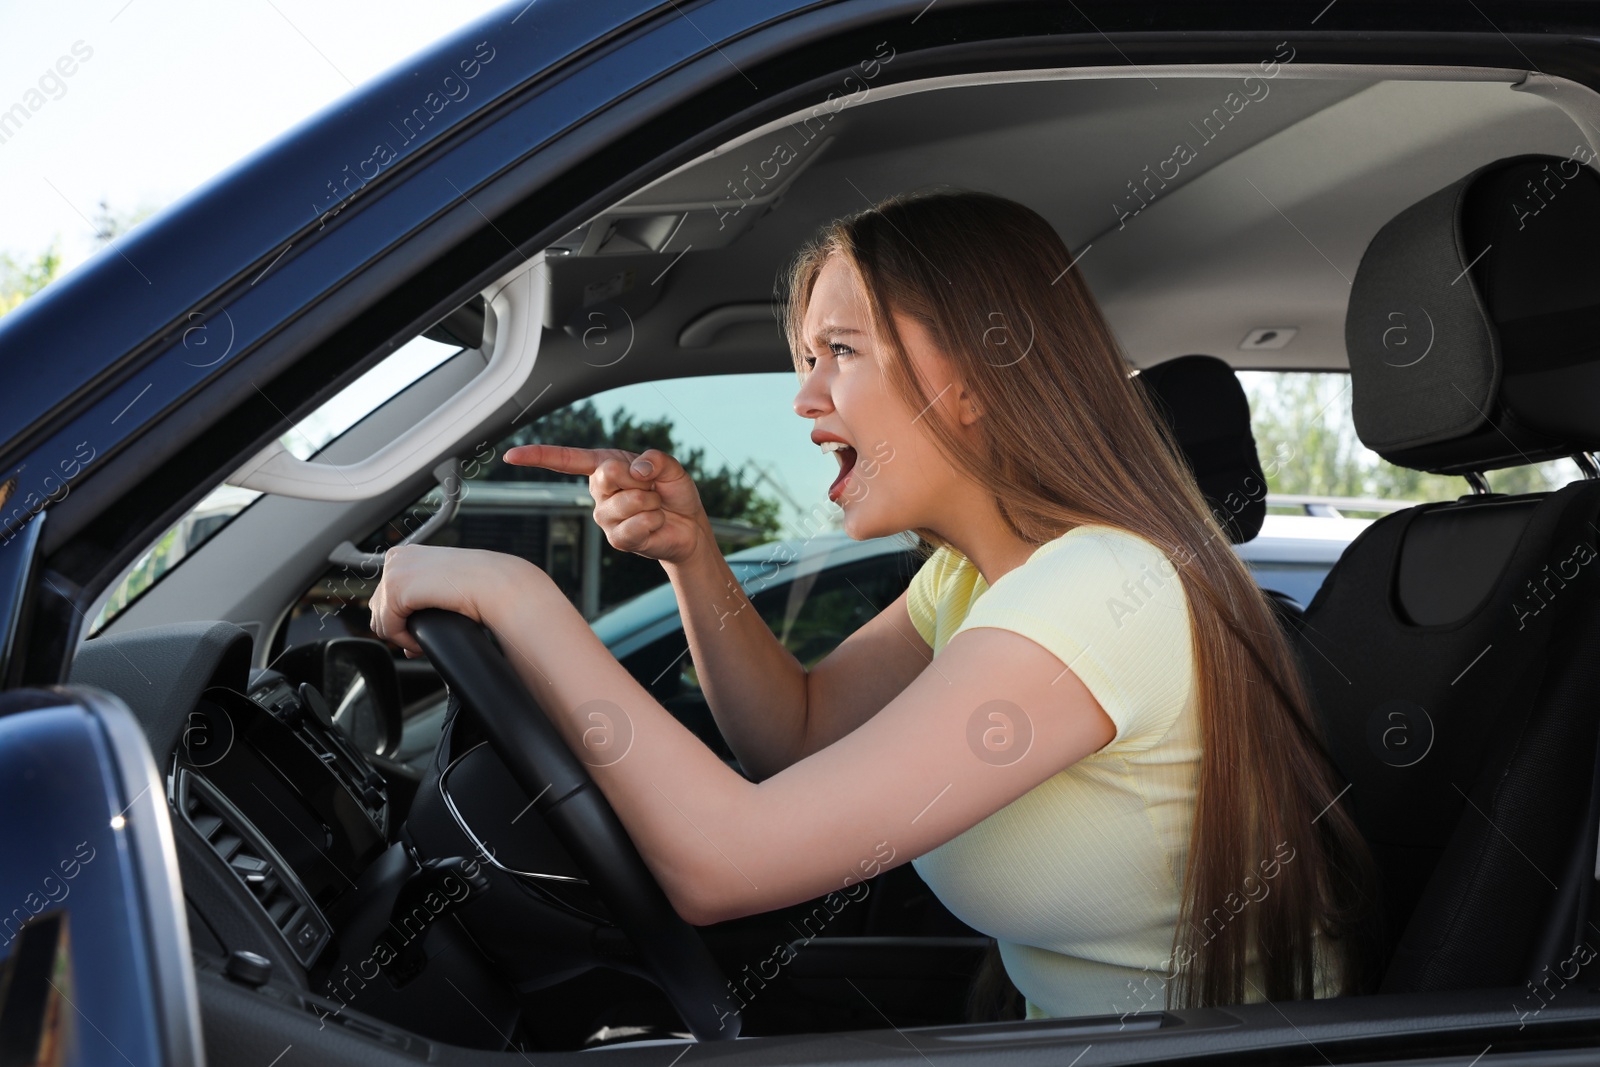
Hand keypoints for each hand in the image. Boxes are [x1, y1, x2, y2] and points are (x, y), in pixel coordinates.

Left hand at [368, 544, 532, 656]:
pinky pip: (388, 627)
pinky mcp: (396, 588)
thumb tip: (406, 641)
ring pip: (380, 620)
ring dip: (401, 637)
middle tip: (420, 642)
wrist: (494, 583)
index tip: (418, 634)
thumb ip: (420, 605)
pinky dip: (403, 640)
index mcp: (406, 555)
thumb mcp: (442, 591)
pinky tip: (420, 642)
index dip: (399, 621)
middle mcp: (396, 559)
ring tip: (421, 643)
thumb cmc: (480, 586)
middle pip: (378, 608)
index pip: (385, 596)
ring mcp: (394, 571)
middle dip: (398, 630)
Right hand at [503, 444, 711, 565]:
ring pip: (625, 502)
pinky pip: (633, 526)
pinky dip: (653, 521)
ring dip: (650, 502)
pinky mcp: (616, 539)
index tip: (511, 456)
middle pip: (608, 475)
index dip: (538, 457)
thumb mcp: (669, 467)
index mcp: (605, 467)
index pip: (566, 460)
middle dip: (638, 478)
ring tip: (656, 506)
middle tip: (651, 487)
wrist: (689, 527)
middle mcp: (599, 493)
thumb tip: (637, 471)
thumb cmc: (673, 493)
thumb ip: (655, 460)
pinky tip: (656, 523)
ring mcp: (604, 518)